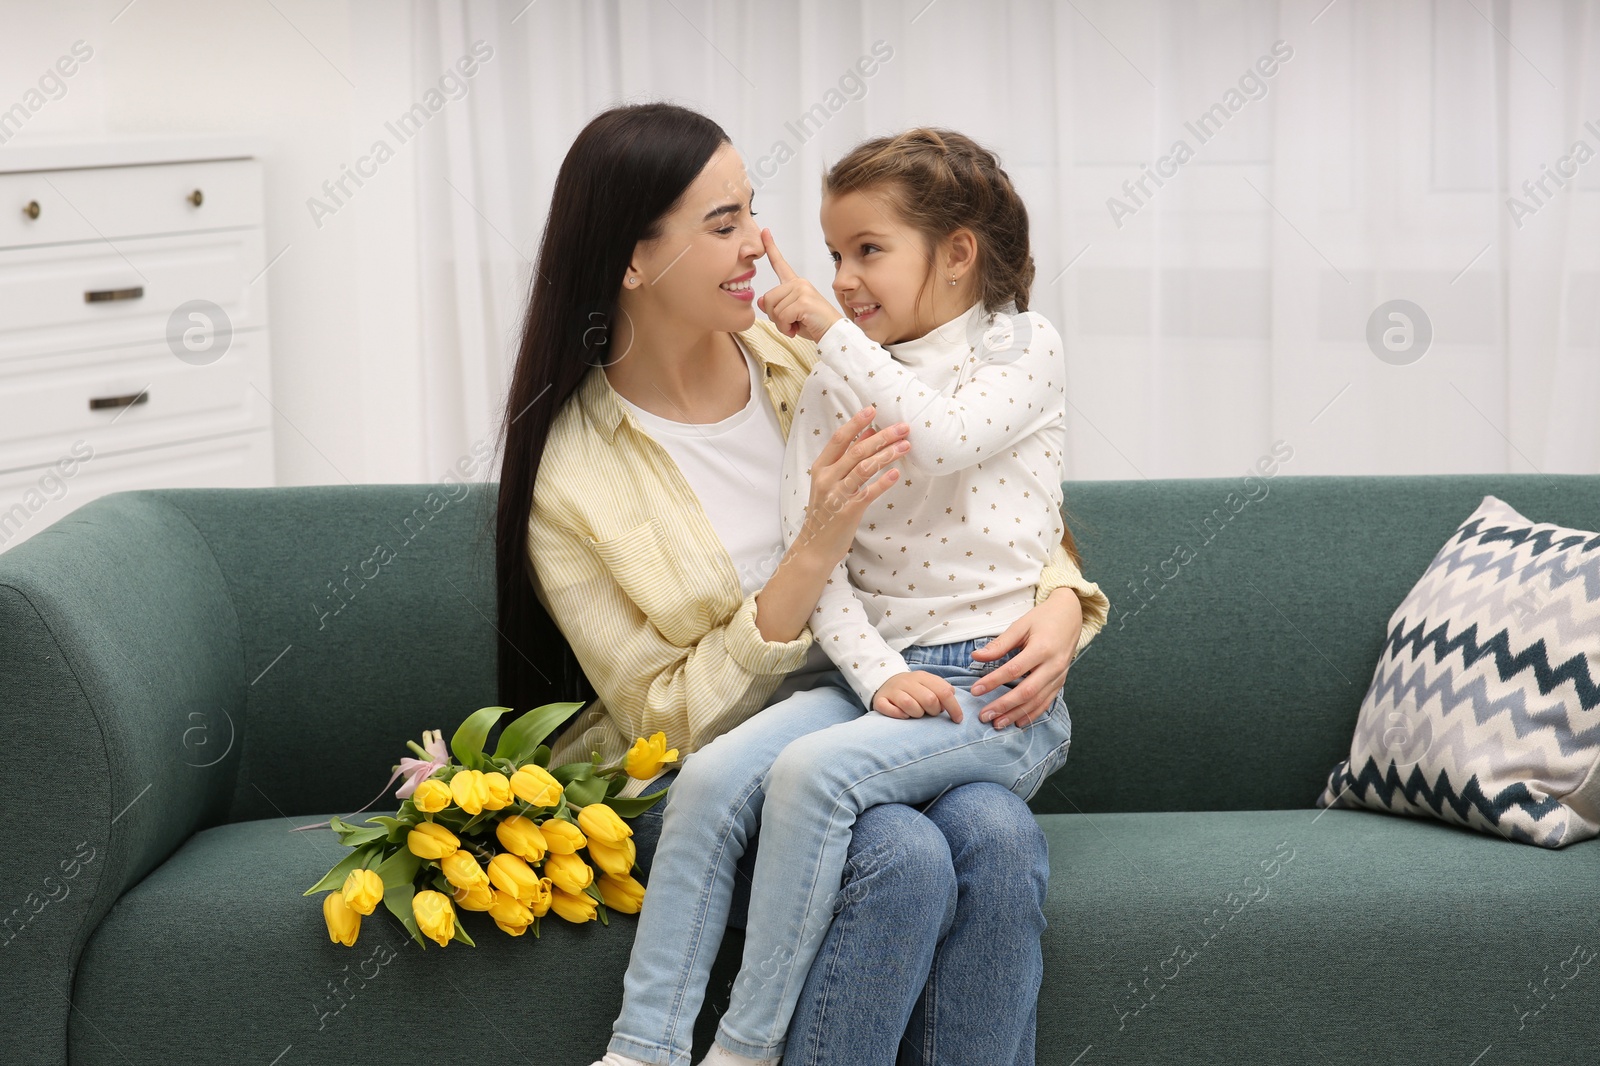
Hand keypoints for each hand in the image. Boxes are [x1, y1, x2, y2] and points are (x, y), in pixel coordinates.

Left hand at [757, 228, 843, 341]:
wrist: (833, 334)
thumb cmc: (814, 325)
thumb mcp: (790, 316)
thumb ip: (776, 307)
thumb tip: (762, 301)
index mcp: (796, 284)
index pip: (780, 264)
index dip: (771, 248)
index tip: (764, 231)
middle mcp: (799, 283)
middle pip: (768, 298)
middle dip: (775, 316)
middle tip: (790, 323)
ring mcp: (802, 290)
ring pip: (773, 309)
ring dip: (781, 323)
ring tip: (795, 325)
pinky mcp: (804, 301)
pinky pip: (782, 316)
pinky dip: (786, 327)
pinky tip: (796, 328)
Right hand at [793, 407, 909, 567]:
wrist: (816, 546)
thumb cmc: (827, 510)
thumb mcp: (831, 481)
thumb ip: (847, 457)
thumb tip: (868, 432)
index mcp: (820, 467)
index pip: (839, 439)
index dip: (856, 422)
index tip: (873, 410)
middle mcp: (827, 478)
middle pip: (857, 450)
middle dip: (882, 436)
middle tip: (903, 427)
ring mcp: (836, 495)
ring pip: (864, 468)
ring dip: (887, 454)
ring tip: (906, 445)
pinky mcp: (848, 511)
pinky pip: (868, 493)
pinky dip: (883, 482)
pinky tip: (896, 473)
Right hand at [872, 670, 964, 722]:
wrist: (885, 681)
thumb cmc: (913, 688)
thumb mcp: (929, 684)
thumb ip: (942, 690)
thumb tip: (951, 699)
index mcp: (923, 677)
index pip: (944, 691)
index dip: (954, 707)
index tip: (957, 719)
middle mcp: (907, 682)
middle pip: (929, 700)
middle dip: (933, 711)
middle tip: (930, 713)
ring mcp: (893, 690)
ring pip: (909, 705)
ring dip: (917, 714)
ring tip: (916, 713)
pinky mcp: (880, 700)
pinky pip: (890, 709)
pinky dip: (898, 715)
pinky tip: (903, 715)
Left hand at [970, 587, 1082, 728]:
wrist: (1070, 617)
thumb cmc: (1043, 619)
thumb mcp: (1020, 626)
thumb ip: (999, 644)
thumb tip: (976, 657)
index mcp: (1042, 649)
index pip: (1014, 670)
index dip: (993, 682)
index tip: (975, 690)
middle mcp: (1053, 666)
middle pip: (1026, 691)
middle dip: (1004, 706)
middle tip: (984, 715)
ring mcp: (1059, 676)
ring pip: (1037, 701)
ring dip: (1016, 714)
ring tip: (997, 724)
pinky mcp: (1061, 682)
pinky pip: (1046, 702)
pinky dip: (1032, 714)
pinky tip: (1017, 722)